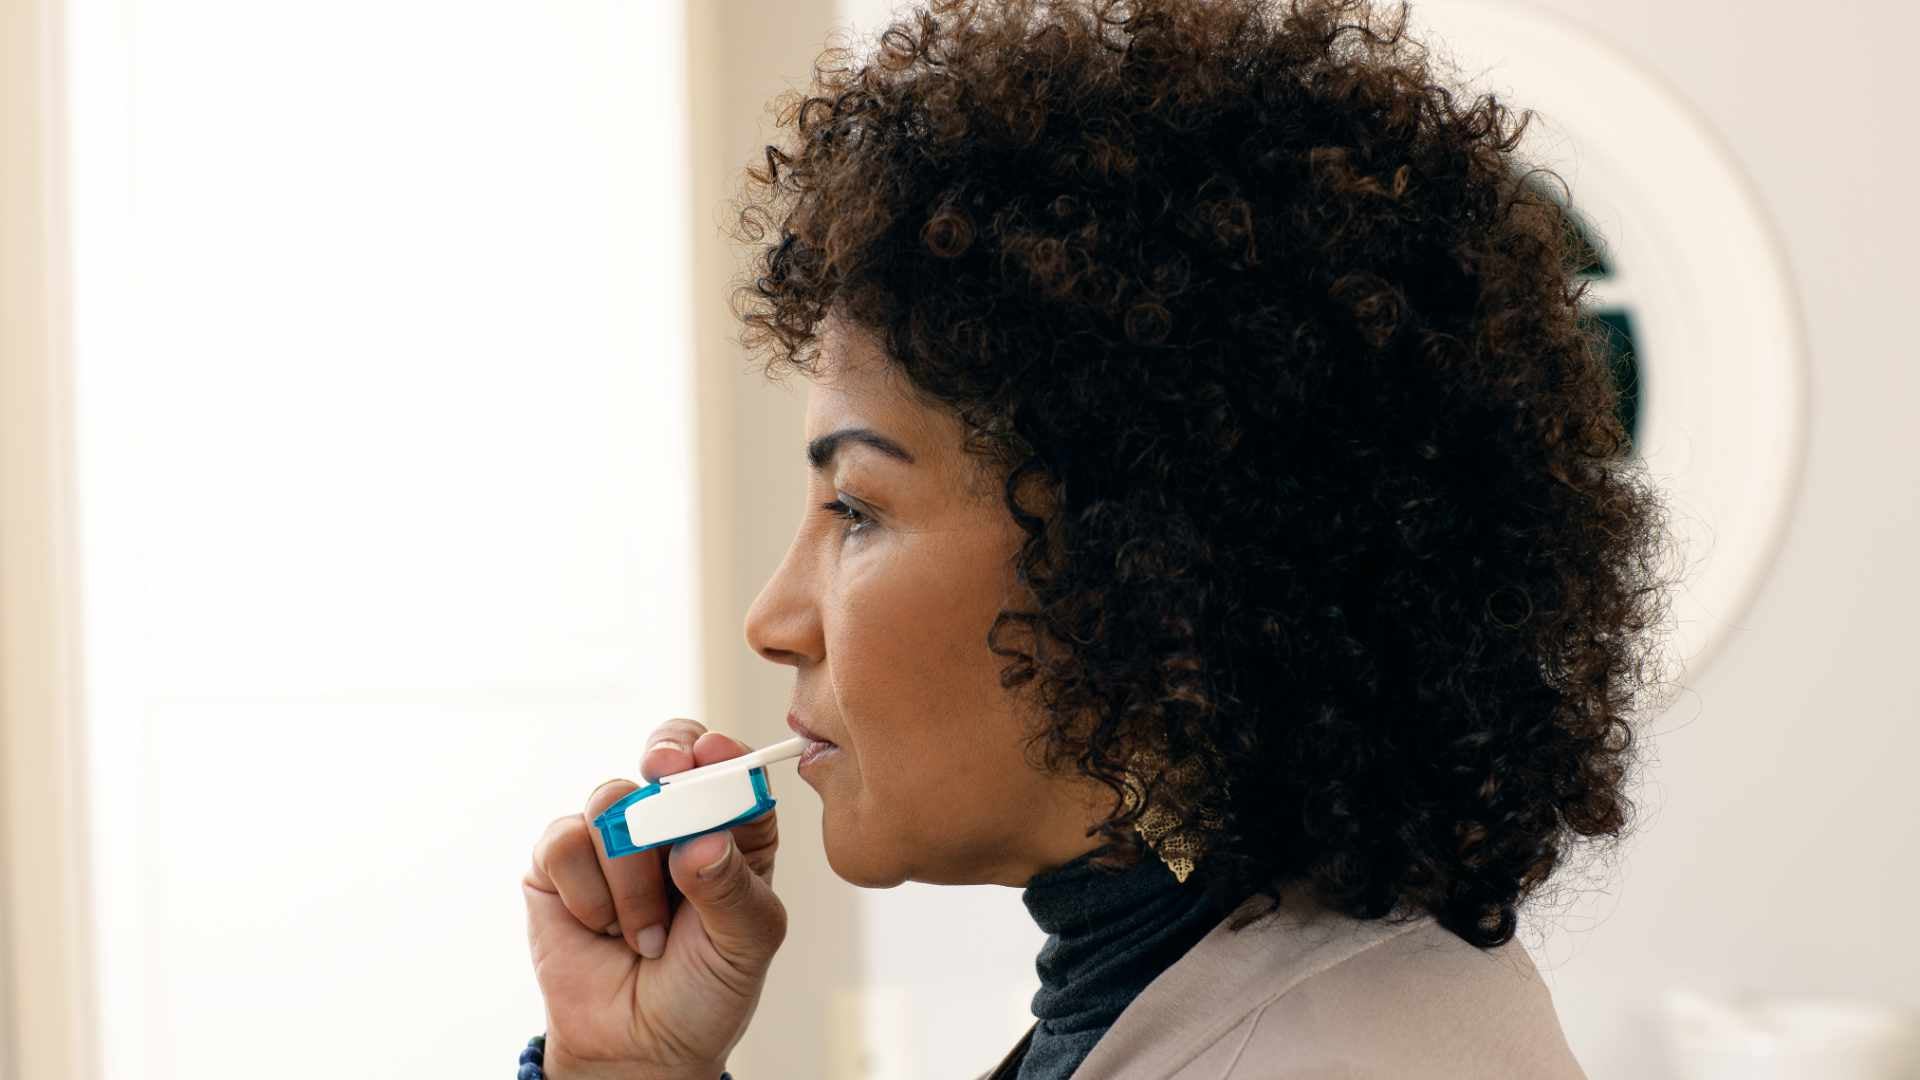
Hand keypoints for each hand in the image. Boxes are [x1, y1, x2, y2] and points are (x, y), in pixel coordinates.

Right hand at [524, 719, 787, 1078]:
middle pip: (669, 752)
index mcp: (733, 830)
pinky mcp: (561, 861)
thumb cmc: (705, 989)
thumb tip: (703, 842)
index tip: (711, 756)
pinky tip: (602, 928)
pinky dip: (587, 891)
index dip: (722, 753)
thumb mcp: (744, 945)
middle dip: (667, 756)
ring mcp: (616, 836)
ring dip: (631, 875)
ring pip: (613, 801)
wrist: (637, 1048)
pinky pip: (565, 840)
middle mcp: (676, 823)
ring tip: (647, 934)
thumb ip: (732, 890)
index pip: (732, 768)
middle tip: (665, 773)